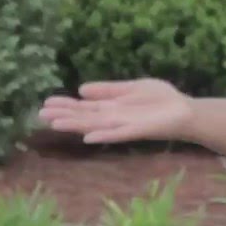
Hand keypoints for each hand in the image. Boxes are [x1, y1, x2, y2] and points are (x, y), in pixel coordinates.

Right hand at [38, 78, 193, 144]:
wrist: (185, 111)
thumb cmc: (160, 100)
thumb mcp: (132, 88)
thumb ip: (109, 90)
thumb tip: (81, 89)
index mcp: (112, 107)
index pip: (84, 107)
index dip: (66, 105)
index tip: (46, 103)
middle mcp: (114, 118)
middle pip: (85, 117)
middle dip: (64, 115)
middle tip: (41, 114)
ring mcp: (125, 126)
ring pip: (96, 126)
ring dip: (77, 126)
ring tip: (57, 124)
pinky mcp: (139, 131)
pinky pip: (119, 134)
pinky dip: (104, 135)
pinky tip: (88, 137)